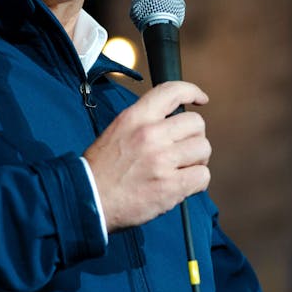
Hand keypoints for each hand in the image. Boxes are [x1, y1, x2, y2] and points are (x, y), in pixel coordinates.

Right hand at [83, 80, 210, 231]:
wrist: (89, 199)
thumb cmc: (100, 170)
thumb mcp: (116, 131)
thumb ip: (143, 123)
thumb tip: (172, 123)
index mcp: (135, 118)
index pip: (171, 91)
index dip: (192, 92)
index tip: (200, 100)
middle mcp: (150, 134)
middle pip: (196, 123)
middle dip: (195, 137)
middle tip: (184, 150)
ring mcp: (162, 160)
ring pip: (203, 149)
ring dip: (197, 160)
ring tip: (183, 168)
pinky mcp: (170, 186)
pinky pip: (202, 176)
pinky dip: (197, 181)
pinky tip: (183, 185)